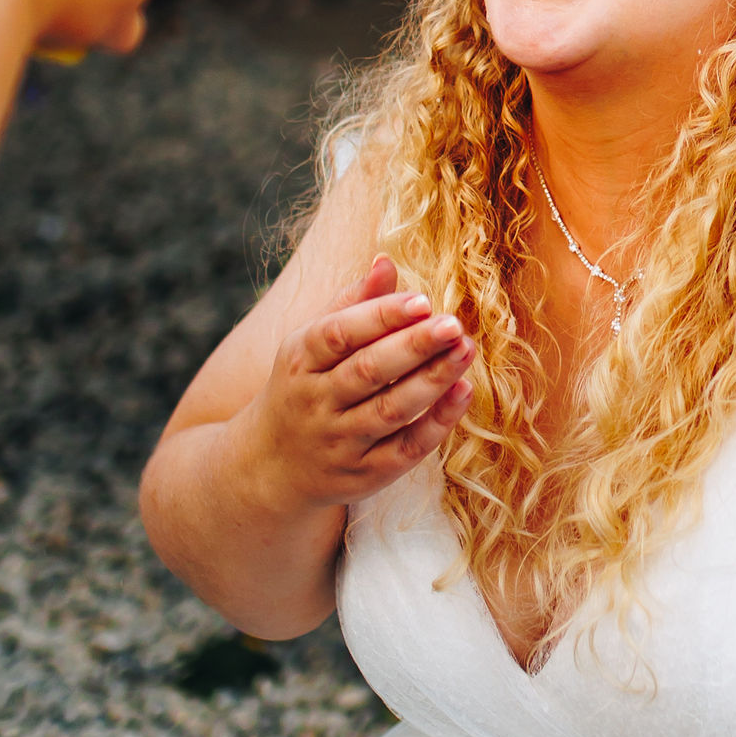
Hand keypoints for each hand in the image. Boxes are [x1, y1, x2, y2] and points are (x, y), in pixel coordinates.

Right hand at [239, 254, 474, 520]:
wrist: (270, 466)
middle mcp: (316, 402)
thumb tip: (386, 261)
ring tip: (466, 349)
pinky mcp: (364, 475)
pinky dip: (436, 423)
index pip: (339, 334)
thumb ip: (352, 304)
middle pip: (368, 372)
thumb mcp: (311, 344)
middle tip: (453, 324)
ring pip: (389, 411)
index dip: (381, 316)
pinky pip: (405, 449)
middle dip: (413, 347)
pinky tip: (463, 391)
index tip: (422, 301)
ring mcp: (339, 442)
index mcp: (299, 360)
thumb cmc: (303, 387)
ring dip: (432, 381)